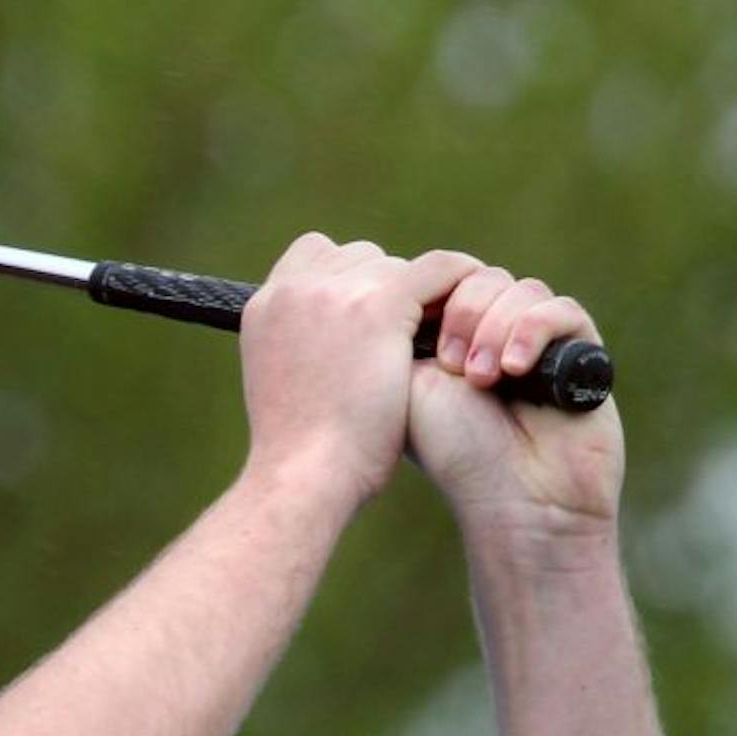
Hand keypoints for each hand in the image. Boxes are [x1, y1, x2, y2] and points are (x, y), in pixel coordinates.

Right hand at [239, 234, 481, 508]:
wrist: (303, 478)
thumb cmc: (300, 458)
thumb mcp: (286, 387)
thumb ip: (303, 348)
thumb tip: (338, 343)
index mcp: (263, 308)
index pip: (314, 257)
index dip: (348, 282)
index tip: (366, 318)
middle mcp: (292, 290)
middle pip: (357, 257)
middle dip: (383, 291)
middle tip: (405, 338)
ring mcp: (333, 293)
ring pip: (396, 265)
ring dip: (415, 299)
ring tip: (433, 343)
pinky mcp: (378, 305)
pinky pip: (438, 269)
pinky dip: (459, 284)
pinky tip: (473, 316)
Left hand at [410, 266, 625, 547]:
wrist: (515, 502)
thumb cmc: (455, 453)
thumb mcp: (411, 385)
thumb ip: (406, 330)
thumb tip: (406, 281)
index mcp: (451, 339)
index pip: (445, 283)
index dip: (434, 299)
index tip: (424, 344)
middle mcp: (495, 335)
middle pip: (482, 278)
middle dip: (463, 313)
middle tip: (451, 364)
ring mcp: (540, 342)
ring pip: (521, 289)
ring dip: (495, 327)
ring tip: (481, 379)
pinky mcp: (582, 352)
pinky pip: (562, 310)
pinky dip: (533, 330)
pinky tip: (515, 368)